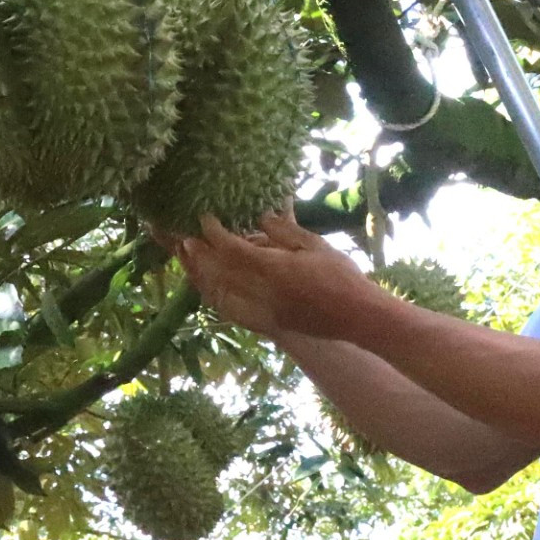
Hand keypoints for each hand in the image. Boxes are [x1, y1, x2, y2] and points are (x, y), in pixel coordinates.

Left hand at [165, 202, 386, 340]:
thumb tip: (259, 217)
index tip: (204, 218)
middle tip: (183, 237)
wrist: (355, 317)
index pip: (233, 249)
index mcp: (274, 269)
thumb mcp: (315, 244)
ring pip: (219, 293)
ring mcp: (262, 310)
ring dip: (200, 276)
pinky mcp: (266, 323)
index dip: (214, 233)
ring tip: (188, 259)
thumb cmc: (341, 276)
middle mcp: (262, 291)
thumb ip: (284, 231)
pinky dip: (214, 297)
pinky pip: (230, 311)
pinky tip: (207, 287)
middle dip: (198, 254)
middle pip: (218, 272)